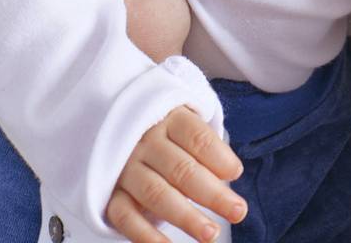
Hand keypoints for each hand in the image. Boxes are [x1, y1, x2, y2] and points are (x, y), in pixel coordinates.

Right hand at [106, 105, 246, 242]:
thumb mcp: (188, 130)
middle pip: (182, 169)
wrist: (123, 137)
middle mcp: (145, 142)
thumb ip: (208, 149)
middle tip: (239, 212)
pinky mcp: (111, 195)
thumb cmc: (170, 139)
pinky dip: (146, 235)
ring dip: (186, 217)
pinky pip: (126, 217)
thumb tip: (231, 174)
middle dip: (213, 194)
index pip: (196, 137)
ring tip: (211, 234)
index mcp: (170, 119)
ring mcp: (126, 169)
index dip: (218, 156)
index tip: (236, 173)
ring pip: (156, 194)